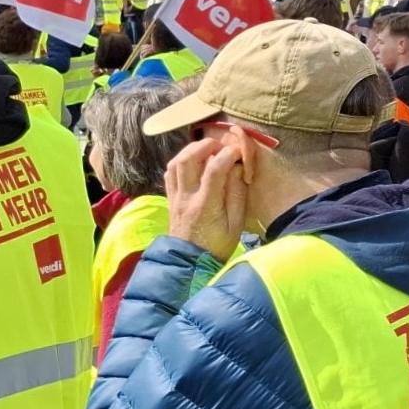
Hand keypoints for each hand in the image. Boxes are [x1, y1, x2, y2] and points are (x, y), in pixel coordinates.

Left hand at [164, 136, 251, 261]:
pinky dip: (182, 161)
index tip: (238, 152)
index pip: (214, 169)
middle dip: (205, 145)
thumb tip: (238, 168)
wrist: (190, 263)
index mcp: (206, 205)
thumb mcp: (236, 225)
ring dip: (191, 150)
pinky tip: (194, 163)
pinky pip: (170, 173)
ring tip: (207, 149)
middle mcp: (186, 197)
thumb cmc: (218, 245)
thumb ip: (237, 194)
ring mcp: (175, 197)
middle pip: (188, 159)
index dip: (227, 154)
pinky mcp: (170, 198)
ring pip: (175, 163)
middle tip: (220, 145)